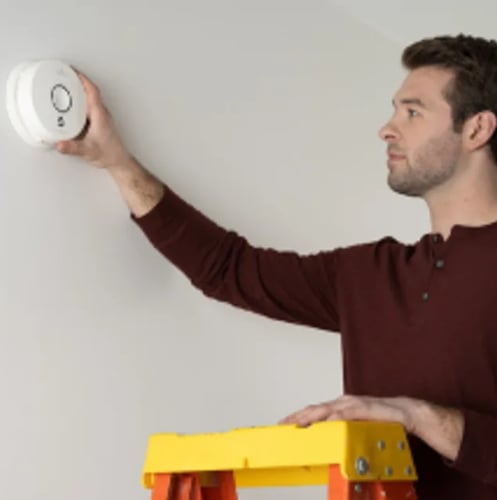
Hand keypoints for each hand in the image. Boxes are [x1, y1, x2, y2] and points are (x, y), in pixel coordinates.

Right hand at [56, 69, 131, 169]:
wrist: (119, 162)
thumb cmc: (110, 154)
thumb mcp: (88, 151)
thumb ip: (73, 148)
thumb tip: (60, 144)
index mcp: (100, 115)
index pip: (92, 91)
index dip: (83, 79)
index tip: (72, 70)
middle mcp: (102, 114)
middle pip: (90, 92)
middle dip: (78, 82)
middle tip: (65, 75)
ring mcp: (102, 118)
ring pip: (90, 99)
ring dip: (80, 92)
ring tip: (66, 87)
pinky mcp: (100, 123)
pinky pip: (90, 108)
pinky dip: (81, 103)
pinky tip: (72, 107)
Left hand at [280, 395, 414, 429]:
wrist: (405, 412)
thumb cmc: (381, 418)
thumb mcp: (357, 426)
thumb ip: (342, 429)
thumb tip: (327, 439)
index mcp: (341, 406)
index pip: (315, 411)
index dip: (299, 416)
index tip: (285, 423)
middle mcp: (343, 402)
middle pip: (315, 409)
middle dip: (298, 416)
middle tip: (283, 424)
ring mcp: (353, 403)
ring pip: (326, 409)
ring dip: (310, 417)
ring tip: (297, 423)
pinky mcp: (363, 408)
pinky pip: (345, 414)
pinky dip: (334, 418)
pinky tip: (325, 423)